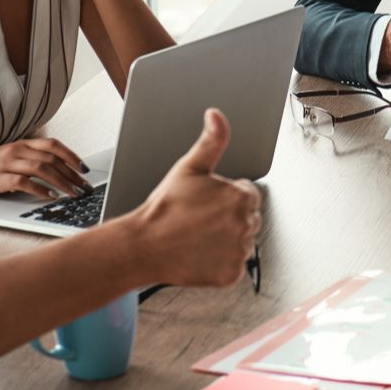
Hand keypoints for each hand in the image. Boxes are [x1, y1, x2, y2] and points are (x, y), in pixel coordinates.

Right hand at [0, 138, 91, 200]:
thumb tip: (58, 172)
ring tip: (73, 193)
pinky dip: (40, 189)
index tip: (85, 169)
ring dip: (62, 182)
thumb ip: (29, 161)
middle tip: (84, 186)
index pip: (53, 145)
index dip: (72, 156)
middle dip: (72, 173)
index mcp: (21, 144)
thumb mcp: (9, 159)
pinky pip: (24, 182)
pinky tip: (50, 196)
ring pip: (42, 169)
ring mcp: (6, 163)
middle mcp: (16, 151)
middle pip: (52, 158)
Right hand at [131, 108, 262, 287]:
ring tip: (196, 237)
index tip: (204, 203)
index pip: (247, 195)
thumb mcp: (189, 168)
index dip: (224, 197)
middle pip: (247, 219)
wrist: (143, 246)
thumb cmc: (164, 207)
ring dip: (225, 241)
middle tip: (198, 221)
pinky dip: (220, 263)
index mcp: (241, 197)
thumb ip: (211, 140)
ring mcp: (240, 251)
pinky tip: (200, 254)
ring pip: (241, 242)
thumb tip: (216, 115)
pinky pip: (233, 266)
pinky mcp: (231, 274)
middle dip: (227, 218)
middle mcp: (247, 224)